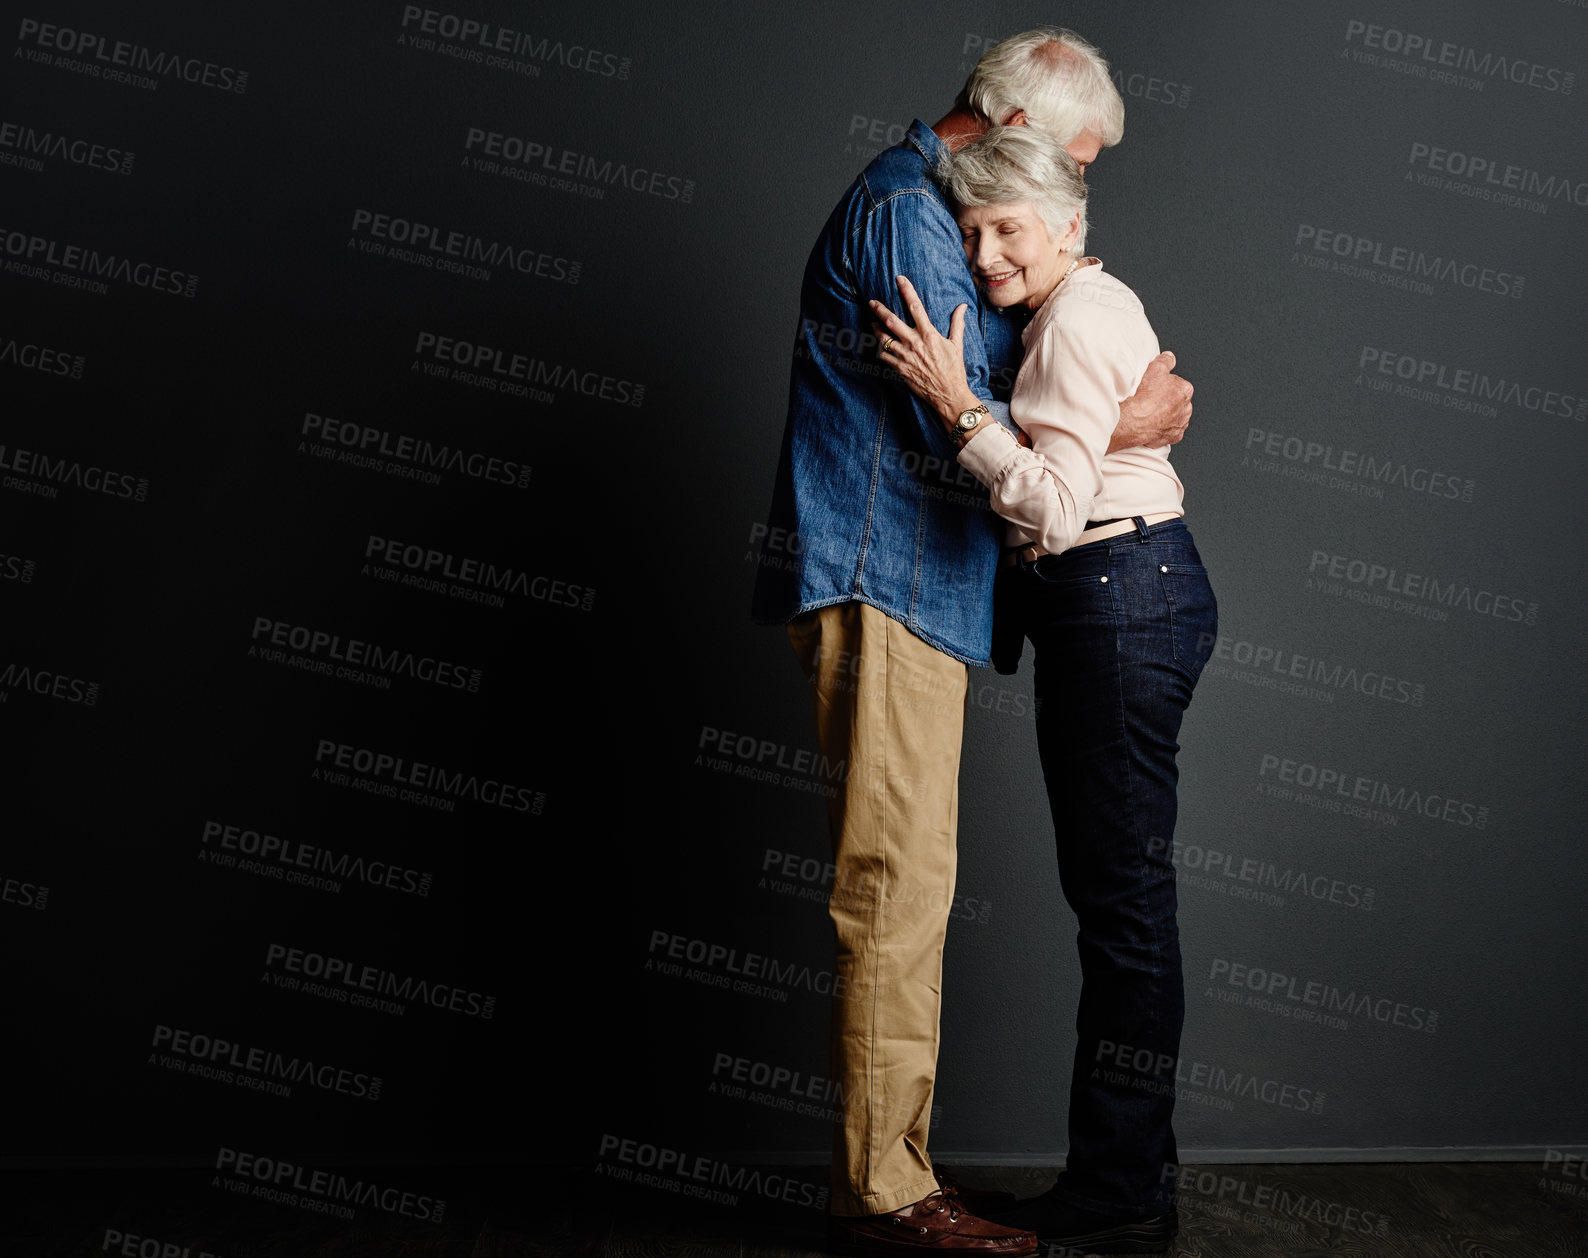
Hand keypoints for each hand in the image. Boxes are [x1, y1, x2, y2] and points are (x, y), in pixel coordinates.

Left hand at [869, 275, 982, 426]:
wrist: (948, 394)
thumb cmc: (954, 369)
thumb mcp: (957, 344)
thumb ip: (957, 324)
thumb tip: (963, 306)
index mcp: (929, 334)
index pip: (915, 307)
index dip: (907, 290)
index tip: (899, 279)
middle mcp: (915, 343)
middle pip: (892, 321)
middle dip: (880, 310)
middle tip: (871, 302)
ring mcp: (905, 357)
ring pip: (884, 339)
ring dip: (876, 330)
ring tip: (873, 324)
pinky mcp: (900, 369)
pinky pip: (885, 356)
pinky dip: (881, 350)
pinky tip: (881, 347)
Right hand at [1113, 350, 1191, 451]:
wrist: (1134, 421)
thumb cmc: (1143, 396)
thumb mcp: (1154, 368)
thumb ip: (1165, 361)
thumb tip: (1169, 357)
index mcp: (1185, 390)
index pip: (1177, 384)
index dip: (1164, 385)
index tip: (1154, 387)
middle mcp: (1186, 408)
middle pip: (1177, 401)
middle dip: (1167, 401)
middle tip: (1151, 400)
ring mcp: (1180, 424)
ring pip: (1174, 417)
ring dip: (1165, 415)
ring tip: (1150, 413)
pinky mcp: (1173, 437)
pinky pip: (1169, 432)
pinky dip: (1162, 429)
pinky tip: (1151, 425)